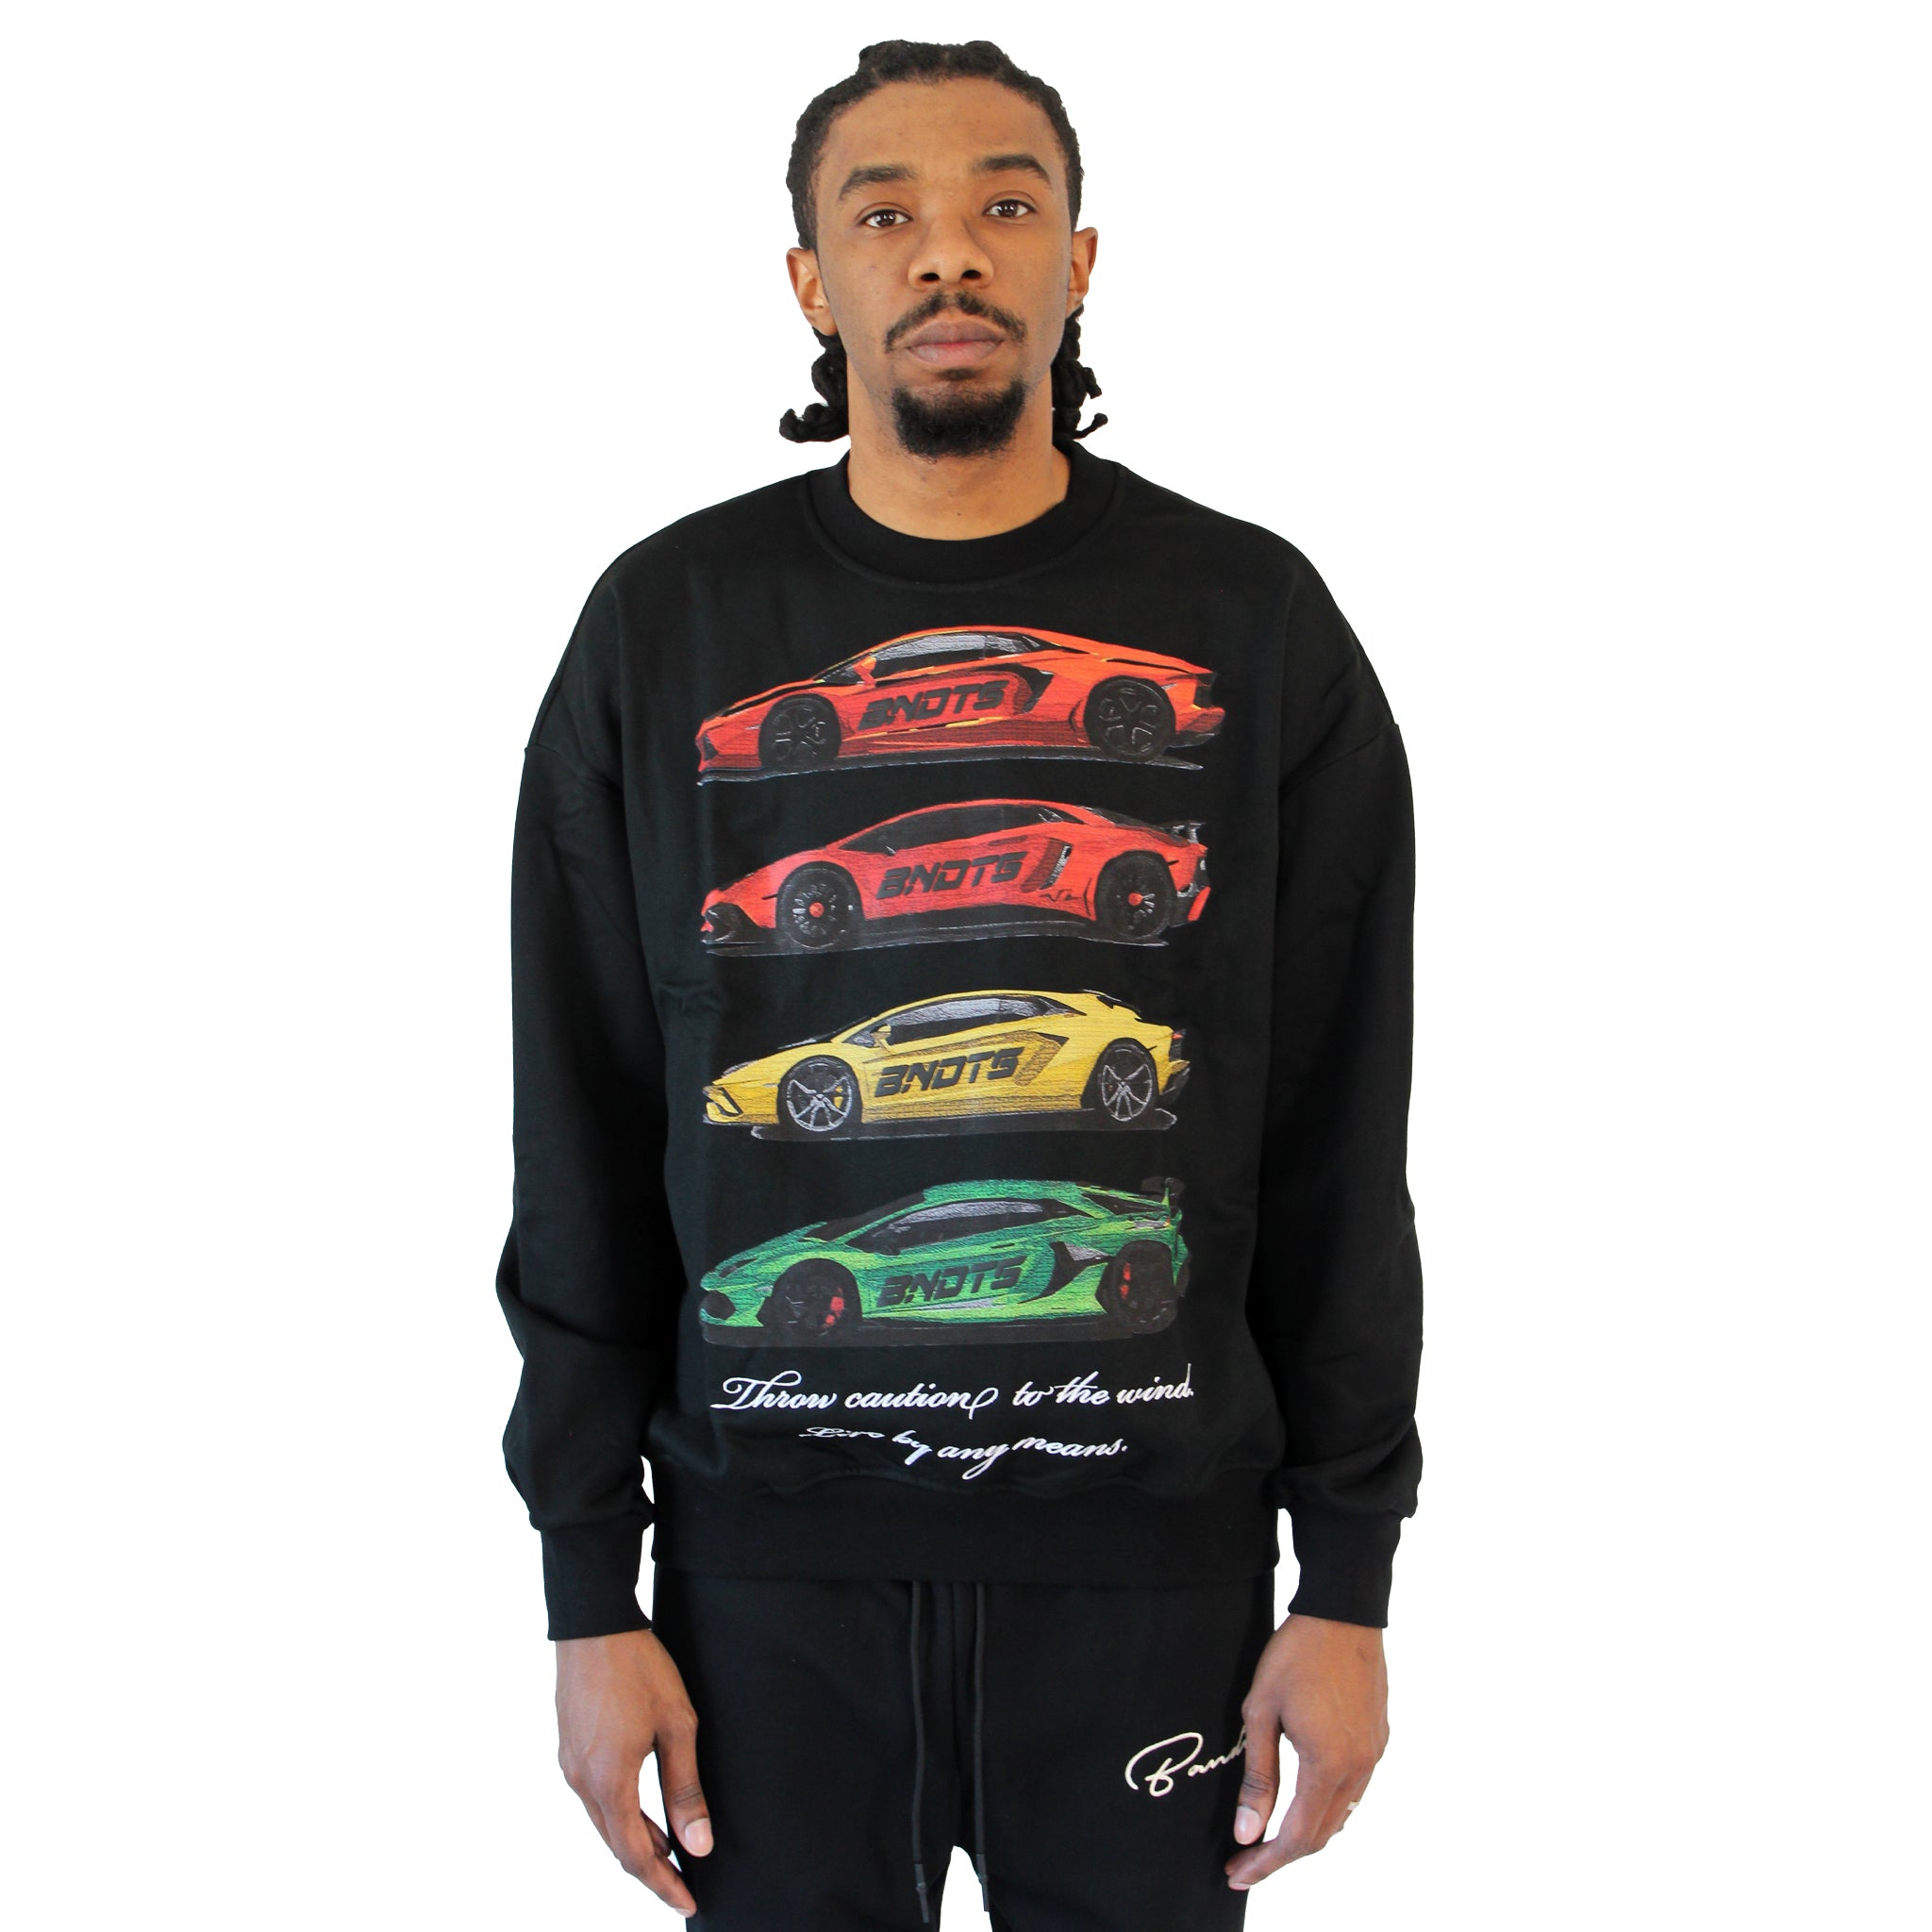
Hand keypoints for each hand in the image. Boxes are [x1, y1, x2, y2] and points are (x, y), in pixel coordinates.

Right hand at [556, 1628, 711, 1917]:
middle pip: (616, 1845)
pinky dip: (620, 1815)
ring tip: (669, 1854)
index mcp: (608, 1782)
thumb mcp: (676, 1725)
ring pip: (604, 1823)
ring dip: (636, 1841)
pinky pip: (595, 1799)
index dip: (662, 1883)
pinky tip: (642, 1811)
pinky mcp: (569, 1748)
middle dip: (650, 1870)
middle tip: (683, 1885)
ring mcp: (570, 1765)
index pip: (635, 1854)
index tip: (688, 1901)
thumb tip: (698, 1843)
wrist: (594, 1623)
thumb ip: (685, 1788)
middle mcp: (581, 1781)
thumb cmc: (639, 1668)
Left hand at [1225, 1613, 1387, 1890]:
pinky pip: (1353, 1791)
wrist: (1343, 1612)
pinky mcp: (1378, 1740)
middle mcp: (1358, 1769)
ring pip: (1339, 1816)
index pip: (1296, 1837)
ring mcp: (1373, 1755)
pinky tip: (1303, 1804)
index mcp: (1328, 1766)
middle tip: (1245, 1863)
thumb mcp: (1261, 1711)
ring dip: (1305, 1835)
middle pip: (1320, 1835)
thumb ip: (1258, 1775)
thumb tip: (1247, 1829)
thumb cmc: (1296, 1655)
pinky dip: (1326, 1809)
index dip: (1265, 1862)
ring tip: (1267, 1840)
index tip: (1237, 1873)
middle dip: (1280, 1856)